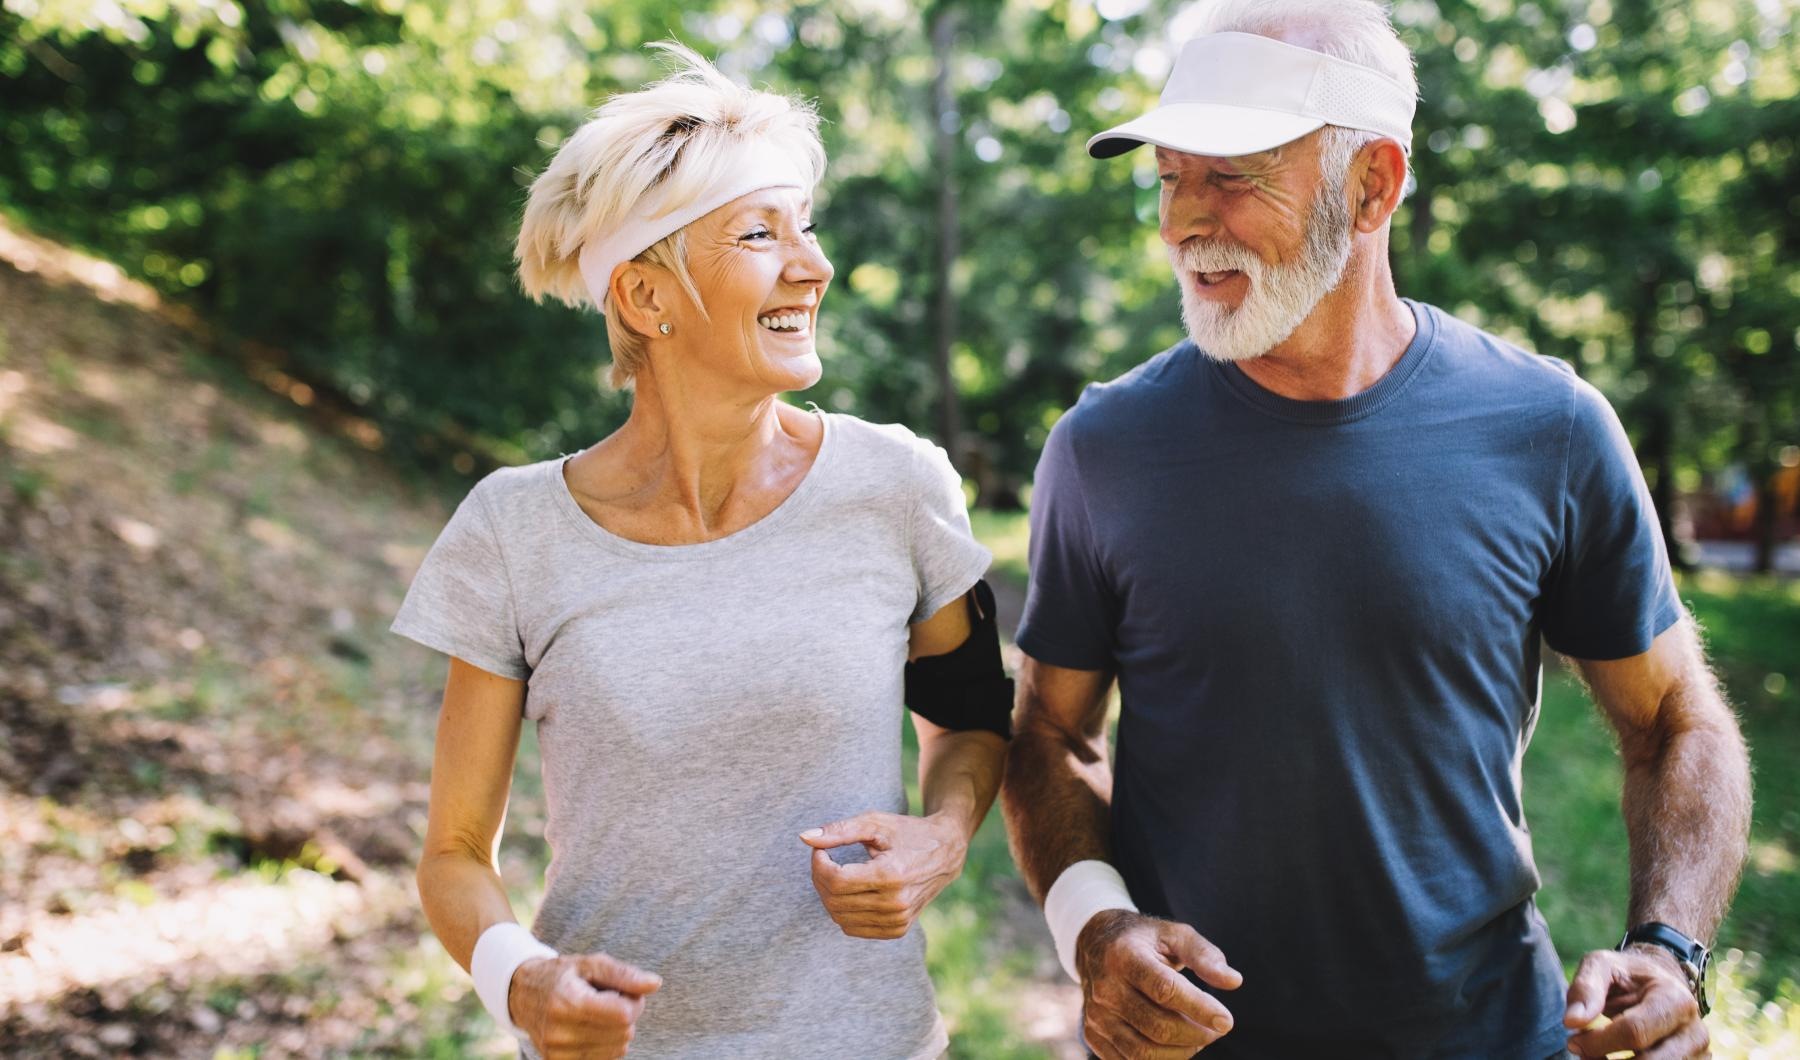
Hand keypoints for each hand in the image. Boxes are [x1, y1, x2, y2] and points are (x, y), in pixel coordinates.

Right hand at [509, 952, 661, 1058]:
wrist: (524, 995)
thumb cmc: (563, 976)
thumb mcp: (592, 964)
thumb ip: (625, 974)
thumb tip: (655, 984)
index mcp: (569, 1003)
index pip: (624, 1015)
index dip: (633, 1001)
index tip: (623, 991)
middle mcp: (560, 1032)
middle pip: (624, 1033)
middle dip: (626, 1015)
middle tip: (609, 999)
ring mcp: (558, 1052)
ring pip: (618, 1049)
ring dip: (617, 1031)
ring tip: (598, 1013)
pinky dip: (607, 1044)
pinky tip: (593, 1028)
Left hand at [801, 811, 968, 939]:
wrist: (946, 853)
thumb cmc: (907, 833)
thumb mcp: (875, 823)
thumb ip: (839, 830)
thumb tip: (804, 838)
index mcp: (891, 875)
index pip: (836, 880)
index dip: (818, 864)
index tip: (820, 849)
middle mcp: (896, 904)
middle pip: (835, 900)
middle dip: (819, 878)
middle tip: (824, 858)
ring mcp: (898, 920)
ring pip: (840, 917)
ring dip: (828, 895)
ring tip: (837, 873)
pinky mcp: (897, 930)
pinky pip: (853, 928)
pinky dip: (842, 911)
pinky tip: (849, 891)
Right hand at [1076, 909, 1241, 1059]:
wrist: (1096, 945)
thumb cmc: (1145, 940)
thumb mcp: (1175, 935)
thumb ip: (1205, 956)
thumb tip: (1234, 982)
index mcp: (1125, 955)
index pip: (1165, 990)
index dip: (1199, 1008)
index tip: (1227, 1021)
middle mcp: (1105, 987)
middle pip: (1158, 1027)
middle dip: (1197, 1034)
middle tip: (1217, 1028)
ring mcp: (1095, 1015)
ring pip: (1143, 1053)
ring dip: (1182, 1052)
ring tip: (1199, 1037)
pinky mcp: (1092, 1035)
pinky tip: (1177, 1045)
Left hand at [1564, 947, 1707, 1057]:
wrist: (1660, 982)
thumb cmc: (1627, 974)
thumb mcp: (1602, 966)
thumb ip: (1585, 988)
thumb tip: (1572, 1021)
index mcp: (1675, 999)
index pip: (1634, 1032)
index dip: (1598, 1042)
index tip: (1573, 1040)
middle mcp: (1695, 1031)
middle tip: (1583, 1052)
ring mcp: (1698, 1054)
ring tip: (1597, 1055)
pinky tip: (1615, 1059)